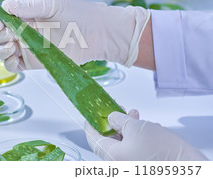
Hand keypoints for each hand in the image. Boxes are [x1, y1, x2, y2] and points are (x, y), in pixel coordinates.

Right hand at [0, 0, 149, 71]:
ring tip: (10, 47)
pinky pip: (15, 66)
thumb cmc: (80, 14)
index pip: (3, 19)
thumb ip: (29, 7)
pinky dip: (9, 64)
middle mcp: (25, 32)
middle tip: (7, 36)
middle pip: (0, 36)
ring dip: (1, 50)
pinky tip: (14, 58)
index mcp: (27, 16)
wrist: (100, 34)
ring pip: (4, 51)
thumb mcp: (53, 6)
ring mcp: (29, 48)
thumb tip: (5, 4)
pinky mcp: (35, 62)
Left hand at [84, 110, 207, 160]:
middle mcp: (118, 164)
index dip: (91, 123)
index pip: (92, 138)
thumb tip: (111, 118)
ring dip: (127, 128)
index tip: (91, 113)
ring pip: (123, 144)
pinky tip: (148, 128)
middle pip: (108, 141)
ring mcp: (130, 166)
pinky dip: (138, 137)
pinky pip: (134, 150)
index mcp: (110, 156)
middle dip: (113, 123)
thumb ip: (119, 120)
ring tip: (135, 115)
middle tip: (116, 110)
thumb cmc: (163, 153)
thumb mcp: (136, 128)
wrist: (189, 170)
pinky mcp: (143, 166)